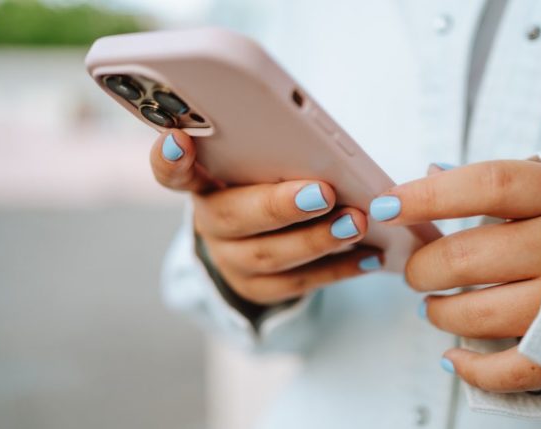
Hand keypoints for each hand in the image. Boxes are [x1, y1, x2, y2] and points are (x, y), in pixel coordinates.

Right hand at [151, 130, 381, 304]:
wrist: (262, 240)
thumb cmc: (269, 185)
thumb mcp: (264, 166)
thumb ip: (275, 154)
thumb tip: (322, 149)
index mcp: (203, 182)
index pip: (171, 171)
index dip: (170, 158)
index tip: (179, 139)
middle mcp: (210, 223)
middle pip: (234, 217)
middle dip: (280, 205)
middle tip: (324, 192)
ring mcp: (230, 261)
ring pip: (269, 255)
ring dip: (318, 239)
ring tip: (356, 222)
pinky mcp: (258, 290)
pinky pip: (298, 283)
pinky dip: (338, 269)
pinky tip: (370, 254)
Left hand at [370, 160, 540, 392]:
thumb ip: (500, 183)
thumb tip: (430, 172)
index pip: (486, 185)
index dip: (429, 196)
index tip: (388, 205)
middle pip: (467, 257)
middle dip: (424, 268)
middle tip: (417, 272)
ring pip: (478, 314)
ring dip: (440, 313)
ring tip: (434, 307)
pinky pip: (509, 370)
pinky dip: (472, 369)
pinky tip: (453, 357)